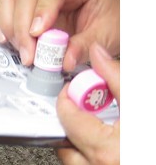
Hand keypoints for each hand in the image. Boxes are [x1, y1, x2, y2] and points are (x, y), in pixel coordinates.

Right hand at [0, 0, 119, 70]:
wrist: (114, 15)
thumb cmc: (113, 17)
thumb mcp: (109, 34)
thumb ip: (86, 46)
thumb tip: (64, 61)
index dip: (41, 9)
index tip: (37, 33)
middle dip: (23, 28)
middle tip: (30, 56)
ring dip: (10, 27)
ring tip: (23, 51)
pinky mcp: (27, 3)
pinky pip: (5, 6)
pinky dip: (3, 24)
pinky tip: (10, 41)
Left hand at [55, 43, 119, 163]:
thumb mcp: (144, 103)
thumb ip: (117, 77)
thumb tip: (98, 54)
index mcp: (108, 150)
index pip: (67, 118)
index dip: (68, 98)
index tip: (77, 89)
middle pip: (65, 143)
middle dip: (72, 122)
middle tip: (87, 108)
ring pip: (75, 161)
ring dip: (79, 143)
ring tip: (98, 127)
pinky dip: (91, 155)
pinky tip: (108, 142)